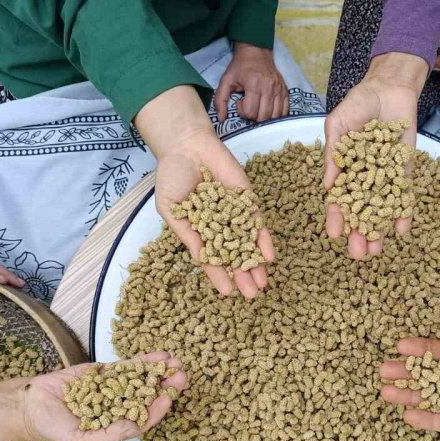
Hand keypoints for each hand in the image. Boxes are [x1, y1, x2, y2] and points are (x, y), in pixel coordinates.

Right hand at [0, 352, 186, 440]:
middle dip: (166, 387)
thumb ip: (108, 435)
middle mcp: (118, 409)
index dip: (157, 409)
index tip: (168, 397)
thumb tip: (135, 427)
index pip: (143, 420)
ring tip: (176, 362)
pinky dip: (143, 361)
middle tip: (182, 375)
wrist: (28, 404)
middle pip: (147, 398)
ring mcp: (113, 389)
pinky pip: (127, 367)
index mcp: (115, 429)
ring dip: (159, 372)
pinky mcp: (104, 374)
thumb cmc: (52, 429)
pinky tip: (159, 356)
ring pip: (141, 380)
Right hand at [135, 85, 275, 297]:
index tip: (228, 293)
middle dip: (243, 275)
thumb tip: (202, 257)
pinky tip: (268, 256)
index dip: (219, 276)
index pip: (212, 259)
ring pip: (248, 244)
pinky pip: (257, 223)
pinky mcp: (248, 200)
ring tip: (262, 282)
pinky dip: (263, 239)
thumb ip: (187, 233)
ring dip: (255, 264)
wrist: (186, 146)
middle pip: (234, 256)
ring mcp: (235, 214)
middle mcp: (219, 226)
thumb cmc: (172, 176)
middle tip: (253, 294)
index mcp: (199, 232)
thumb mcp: (171, 209)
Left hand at [214, 43, 287, 122]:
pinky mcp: (285, 91)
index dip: (242, 112)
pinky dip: (275, 115)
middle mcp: (269, 88)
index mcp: (253, 85)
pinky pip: (284, 111)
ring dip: (264, 117)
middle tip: (249, 107)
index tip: (240, 102)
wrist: (256, 51)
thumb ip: (220, 100)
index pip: (250, 112)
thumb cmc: (240, 66)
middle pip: (263, 117)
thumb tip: (221, 119)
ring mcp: (279, 90)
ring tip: (258, 108)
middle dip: (253, 117)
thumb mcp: (226, 81)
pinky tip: (267, 109)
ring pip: (274, 116)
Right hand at [323, 52, 426, 258]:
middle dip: (359, 233)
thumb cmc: (358, 104)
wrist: (388, 89)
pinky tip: (403, 229)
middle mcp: (363, 178)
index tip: (335, 234)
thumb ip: (334, 153)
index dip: (336, 217)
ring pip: (380, 209)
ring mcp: (383, 176)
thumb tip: (329, 186)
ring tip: (376, 250)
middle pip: (360, 211)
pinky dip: (403, 211)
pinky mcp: (402, 170)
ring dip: (378, 229)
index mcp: (343, 170)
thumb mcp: (338, 125)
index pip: (338, 199)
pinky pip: (403, 195)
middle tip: (358, 255)